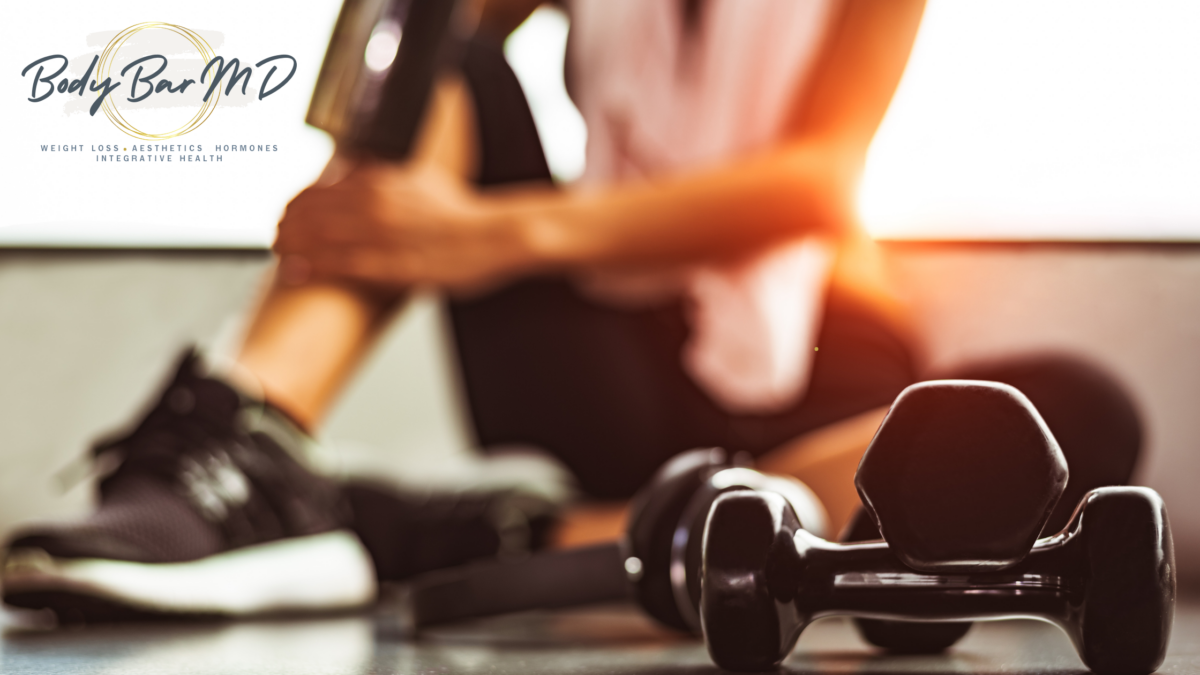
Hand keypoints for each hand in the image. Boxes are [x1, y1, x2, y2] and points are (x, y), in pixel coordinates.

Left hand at [274, 162, 531, 292]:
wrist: (499, 234)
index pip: (322, 189)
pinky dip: (313, 267)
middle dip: (287, 224)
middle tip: (274, 235)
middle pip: (313, 212)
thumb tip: (364, 173)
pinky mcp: (391, 265)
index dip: (297, 202)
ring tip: (277, 252)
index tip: (286, 211)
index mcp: (382, 182)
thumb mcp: (424, 179)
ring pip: (319, 238)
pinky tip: (295, 272)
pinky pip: (341, 266)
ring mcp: (381, 236)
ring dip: (292, 245)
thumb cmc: (467, 213)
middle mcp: (374, 204)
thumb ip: (389, 178)